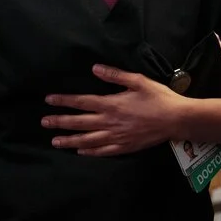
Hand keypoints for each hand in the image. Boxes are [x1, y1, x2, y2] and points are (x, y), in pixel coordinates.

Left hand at [42, 65, 185, 156]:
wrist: (176, 119)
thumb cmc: (158, 97)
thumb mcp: (138, 80)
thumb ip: (114, 75)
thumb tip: (95, 68)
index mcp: (111, 104)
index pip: (82, 102)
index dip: (64, 101)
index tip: (48, 100)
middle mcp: (110, 122)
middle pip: (80, 123)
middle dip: (60, 122)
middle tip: (44, 122)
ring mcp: (117, 136)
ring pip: (88, 140)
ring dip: (70, 140)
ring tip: (55, 141)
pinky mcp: (125, 146)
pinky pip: (103, 151)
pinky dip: (90, 152)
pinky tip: (81, 152)